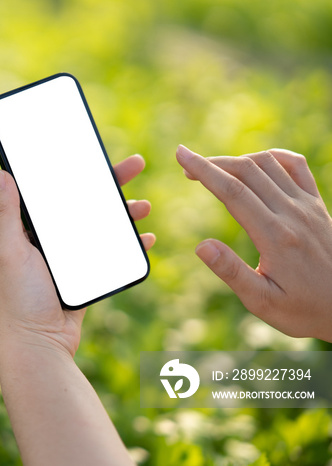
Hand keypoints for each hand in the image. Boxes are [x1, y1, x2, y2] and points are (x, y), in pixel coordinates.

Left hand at [0, 154, 155, 355]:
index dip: (76, 169)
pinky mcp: (89, 273)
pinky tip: (146, 238)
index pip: (56, 189)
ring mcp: (73, 255)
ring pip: (103, 224)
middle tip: (136, 164)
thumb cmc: (19, 297)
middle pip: (85, 201)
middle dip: (111, 183)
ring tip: (144, 206)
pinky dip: (131, 243)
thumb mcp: (11, 250)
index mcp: (31, 227)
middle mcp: (52, 237)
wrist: (40, 342)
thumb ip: (7, 213)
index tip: (96, 151)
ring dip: (125, 212)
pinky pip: (113, 251)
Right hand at [176, 145, 331, 341]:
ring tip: (214, 170)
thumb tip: (201, 246)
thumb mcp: (262, 302)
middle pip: (247, 171)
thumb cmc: (303, 310)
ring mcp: (308, 206)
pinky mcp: (318, 205)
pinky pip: (296, 166)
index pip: (233, 192)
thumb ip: (232, 272)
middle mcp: (293, 214)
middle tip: (186, 166)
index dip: (203, 170)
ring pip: (268, 164)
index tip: (181, 154)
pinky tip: (255, 164)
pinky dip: (271, 157)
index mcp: (275, 237)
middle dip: (212, 162)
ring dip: (237, 160)